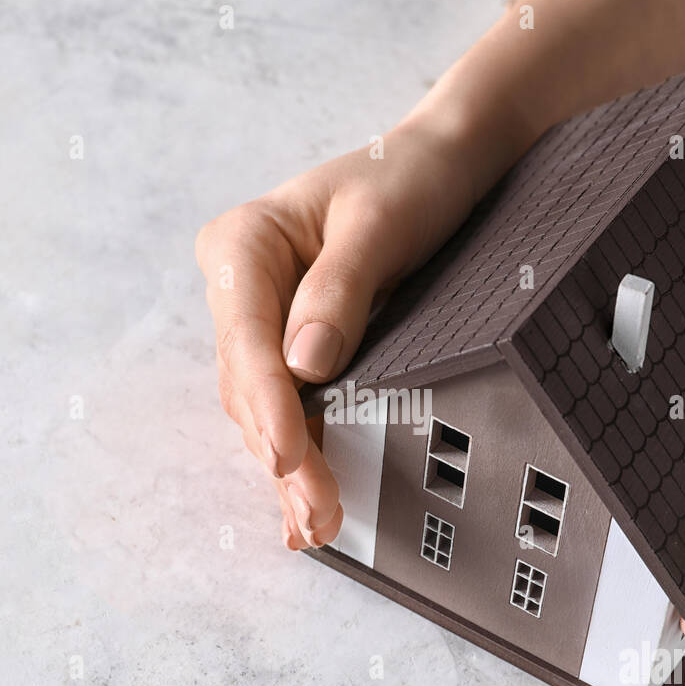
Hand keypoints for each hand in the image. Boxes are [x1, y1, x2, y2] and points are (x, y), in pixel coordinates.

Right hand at [195, 121, 491, 548]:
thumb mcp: (378, 224)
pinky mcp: (292, 343)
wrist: (444, 162)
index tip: (289, 456)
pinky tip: (303, 501)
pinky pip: (287, 404)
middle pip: (250, 385)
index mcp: (243, 243)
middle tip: (318, 513)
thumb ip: (338, 292)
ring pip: (263, 407)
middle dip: (284, 453)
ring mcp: (262, 319)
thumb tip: (303, 368)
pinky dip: (299, 451)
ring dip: (288, 466)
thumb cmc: (410, 178)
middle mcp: (240, 286)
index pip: (247, 340)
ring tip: (315, 523)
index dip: (269, 405)